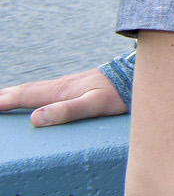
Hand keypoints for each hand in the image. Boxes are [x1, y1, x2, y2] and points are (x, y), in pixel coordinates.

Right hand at [0, 68, 128, 125]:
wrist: (138, 76)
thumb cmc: (118, 93)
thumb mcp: (94, 105)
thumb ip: (67, 111)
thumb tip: (36, 118)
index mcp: (59, 91)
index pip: (24, 96)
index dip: (3, 101)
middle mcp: (61, 86)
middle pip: (26, 90)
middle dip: (4, 95)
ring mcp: (70, 84)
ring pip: (36, 89)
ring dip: (16, 93)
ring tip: (3, 97)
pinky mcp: (79, 86)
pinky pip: (47, 89)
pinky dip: (33, 93)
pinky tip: (37, 96)